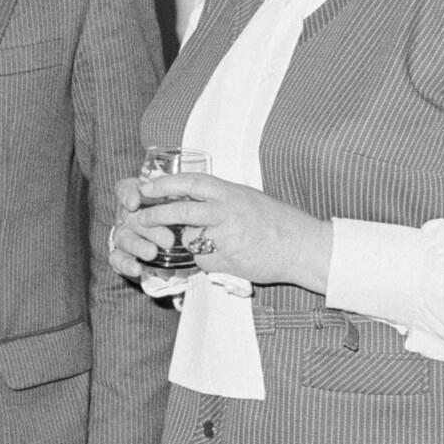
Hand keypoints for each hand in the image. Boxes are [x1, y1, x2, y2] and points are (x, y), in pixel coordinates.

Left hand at [111, 170, 330, 292]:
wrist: (303, 247)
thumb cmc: (278, 222)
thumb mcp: (248, 198)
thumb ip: (221, 199)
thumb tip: (193, 199)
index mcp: (231, 193)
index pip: (190, 182)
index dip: (165, 183)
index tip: (146, 185)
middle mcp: (228, 212)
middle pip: (182, 212)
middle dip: (156, 215)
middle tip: (140, 218)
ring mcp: (228, 238)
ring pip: (191, 239)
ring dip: (189, 242)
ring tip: (203, 242)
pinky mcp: (228, 261)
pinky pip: (204, 260)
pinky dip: (206, 259)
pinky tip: (225, 256)